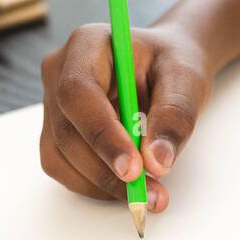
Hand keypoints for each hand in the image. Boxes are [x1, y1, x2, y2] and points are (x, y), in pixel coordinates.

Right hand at [39, 23, 212, 212]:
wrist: (165, 68)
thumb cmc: (172, 65)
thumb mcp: (187, 80)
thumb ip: (174, 117)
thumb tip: (157, 161)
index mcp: (87, 44)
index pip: (79, 92)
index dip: (102, 135)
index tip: (134, 170)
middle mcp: (60, 71)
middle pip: (67, 131)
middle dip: (108, 171)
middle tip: (150, 195)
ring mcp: (52, 103)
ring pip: (60, 156)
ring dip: (102, 184)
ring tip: (147, 194)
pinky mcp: (56, 132)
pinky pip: (64, 168)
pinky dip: (96, 186)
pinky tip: (128, 187)